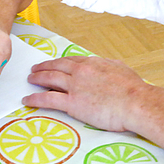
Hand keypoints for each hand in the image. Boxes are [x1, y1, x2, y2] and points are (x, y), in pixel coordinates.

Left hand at [23, 56, 147, 131]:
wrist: (136, 103)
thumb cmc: (134, 89)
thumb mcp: (121, 68)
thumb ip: (109, 64)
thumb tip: (107, 64)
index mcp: (92, 63)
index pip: (70, 60)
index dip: (58, 62)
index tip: (53, 64)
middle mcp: (80, 71)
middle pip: (55, 67)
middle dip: (43, 67)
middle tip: (34, 69)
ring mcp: (74, 86)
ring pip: (49, 79)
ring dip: (37, 79)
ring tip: (30, 80)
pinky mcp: (72, 103)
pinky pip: (48, 98)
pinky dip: (35, 98)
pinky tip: (28, 99)